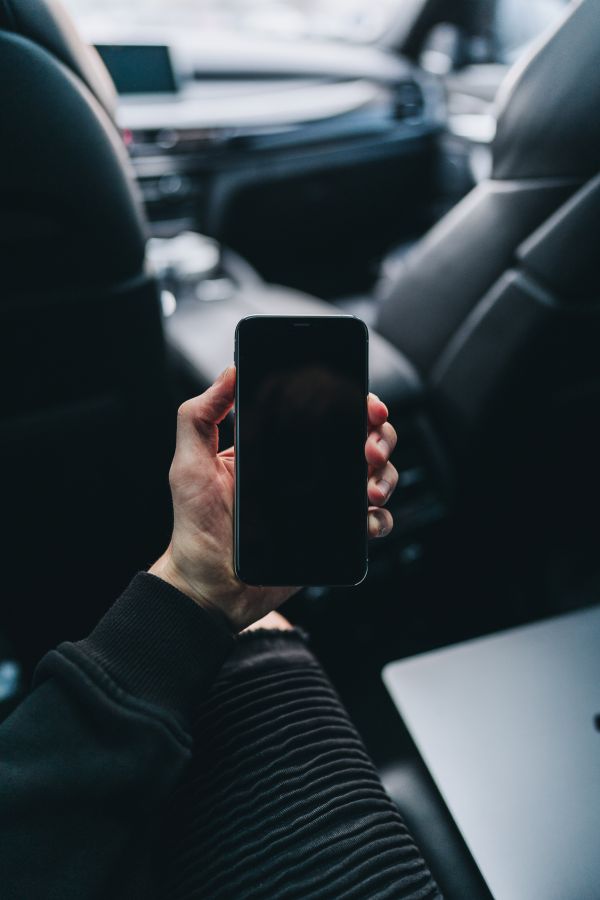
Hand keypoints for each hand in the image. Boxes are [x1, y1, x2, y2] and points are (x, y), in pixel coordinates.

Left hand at [150, 367, 397, 631]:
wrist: (208, 586)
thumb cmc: (194, 527)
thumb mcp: (190, 464)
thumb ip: (200, 416)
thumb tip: (229, 372)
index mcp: (278, 446)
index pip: (325, 412)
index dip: (354, 403)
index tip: (366, 405)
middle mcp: (306, 470)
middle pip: (362, 439)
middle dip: (380, 437)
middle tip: (369, 450)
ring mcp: (323, 502)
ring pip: (376, 476)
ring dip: (385, 475)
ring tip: (369, 489)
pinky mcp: (333, 536)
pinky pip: (372, 522)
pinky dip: (380, 518)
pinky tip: (366, 519)